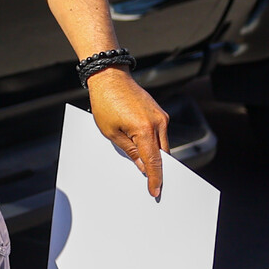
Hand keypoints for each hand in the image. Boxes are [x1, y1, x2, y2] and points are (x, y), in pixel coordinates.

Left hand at [87, 67, 169, 198]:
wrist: (110, 77)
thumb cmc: (105, 103)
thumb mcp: (111, 132)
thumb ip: (130, 151)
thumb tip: (143, 166)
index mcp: (145, 129)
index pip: (154, 161)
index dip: (155, 178)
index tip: (156, 191)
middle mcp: (158, 123)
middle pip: (163, 154)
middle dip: (159, 169)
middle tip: (153, 184)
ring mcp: (161, 117)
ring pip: (163, 144)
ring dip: (156, 155)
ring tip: (146, 168)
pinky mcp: (159, 113)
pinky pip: (160, 134)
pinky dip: (154, 143)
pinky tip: (145, 149)